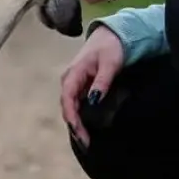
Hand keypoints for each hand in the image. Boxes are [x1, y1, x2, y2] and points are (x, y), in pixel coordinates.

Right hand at [60, 25, 124, 148]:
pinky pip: (76, 103)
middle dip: (74, 126)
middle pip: (67, 106)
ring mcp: (74, 82)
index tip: (80, 133)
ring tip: (86, 140)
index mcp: (74, 73)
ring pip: (71, 106)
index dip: (72, 118)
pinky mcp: (80, 85)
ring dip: (77, 123)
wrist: (111, 35)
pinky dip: (80, 116)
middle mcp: (69, 79)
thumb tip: (93, 101)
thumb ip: (102, 82)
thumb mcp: (110, 63)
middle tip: (86, 143)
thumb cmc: (111, 47)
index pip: (67, 99)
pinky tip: (86, 127)